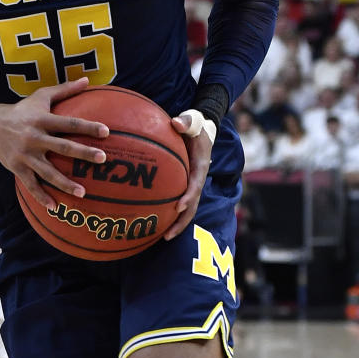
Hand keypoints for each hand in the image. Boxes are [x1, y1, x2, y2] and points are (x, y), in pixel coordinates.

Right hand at [0, 77, 108, 210]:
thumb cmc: (23, 110)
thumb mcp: (41, 96)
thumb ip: (65, 89)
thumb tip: (87, 80)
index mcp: (42, 120)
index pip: (68, 123)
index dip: (87, 127)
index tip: (106, 132)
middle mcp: (34, 137)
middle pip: (62, 147)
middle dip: (83, 153)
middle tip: (102, 159)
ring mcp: (25, 155)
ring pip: (48, 172)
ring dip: (65, 183)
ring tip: (83, 192)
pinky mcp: (17, 168)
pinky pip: (31, 185)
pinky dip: (42, 196)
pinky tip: (55, 207)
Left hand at [166, 109, 213, 238]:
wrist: (202, 128)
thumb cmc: (195, 125)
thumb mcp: (192, 119)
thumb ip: (185, 121)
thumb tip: (175, 123)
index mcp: (200, 165)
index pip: (196, 184)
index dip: (189, 196)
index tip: (179, 206)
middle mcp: (198, 179)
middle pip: (193, 205)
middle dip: (182, 221)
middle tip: (167, 235)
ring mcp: (193, 184)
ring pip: (188, 209)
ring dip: (177, 224)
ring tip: (163, 238)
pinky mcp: (186, 185)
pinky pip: (179, 202)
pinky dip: (170, 214)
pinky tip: (156, 223)